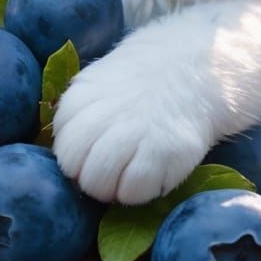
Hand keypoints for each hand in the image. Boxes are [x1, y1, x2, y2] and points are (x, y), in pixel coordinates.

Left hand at [52, 43, 213, 200]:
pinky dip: (141, 192)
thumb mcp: (102, 82)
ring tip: (133, 174)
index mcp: (80, 97)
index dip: (79, 157)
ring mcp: (131, 135)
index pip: (62, 146)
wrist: (198, 67)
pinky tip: (155, 173)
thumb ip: (82, 113)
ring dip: (113, 189)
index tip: (98, 152)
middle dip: (89, 177)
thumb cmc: (145, 82)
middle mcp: (100, 116)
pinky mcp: (163, 153)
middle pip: (73, 168)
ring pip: (97, 186)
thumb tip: (71, 152)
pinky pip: (133, 193)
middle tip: (113, 171)